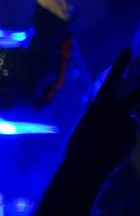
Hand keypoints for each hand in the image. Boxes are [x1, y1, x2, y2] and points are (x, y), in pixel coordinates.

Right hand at [66, 49, 139, 176]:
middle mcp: (115, 110)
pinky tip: (112, 149)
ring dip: (120, 127)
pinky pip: (129, 135)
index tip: (127, 50)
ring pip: (130, 120)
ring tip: (107, 138)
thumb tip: (130, 118)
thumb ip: (108, 118)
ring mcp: (126, 122)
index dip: (120, 64)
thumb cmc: (81, 148)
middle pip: (134, 95)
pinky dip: (122, 142)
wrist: (84, 166)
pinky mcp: (133, 135)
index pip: (112, 80)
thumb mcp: (90, 128)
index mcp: (99, 105)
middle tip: (139, 71)